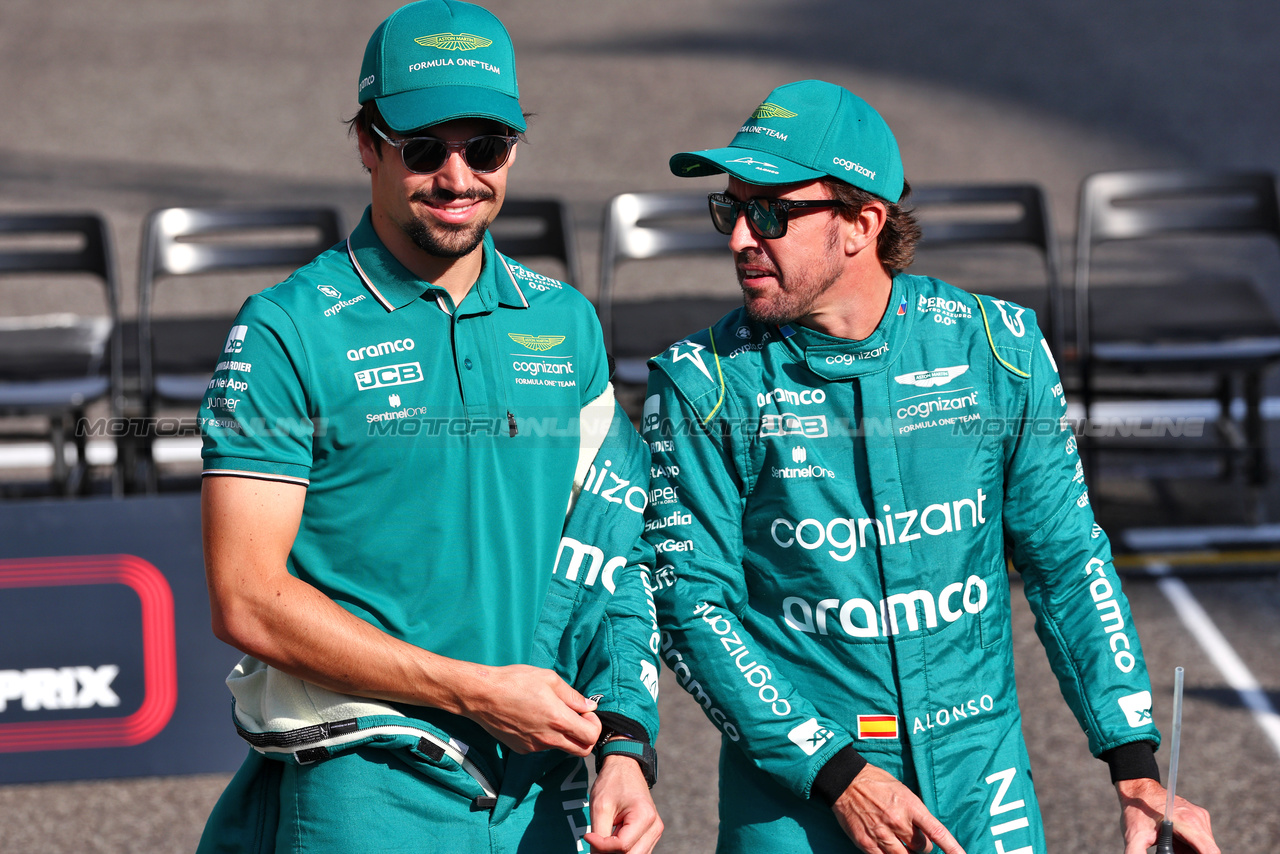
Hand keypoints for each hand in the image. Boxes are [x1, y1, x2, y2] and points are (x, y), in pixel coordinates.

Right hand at [456, 663, 601, 754]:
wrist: (482, 696)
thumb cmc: (515, 681)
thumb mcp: (549, 678)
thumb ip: (572, 696)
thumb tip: (590, 706)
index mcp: (559, 719)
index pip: (591, 737)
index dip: (594, 725)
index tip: (586, 712)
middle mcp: (549, 738)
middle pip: (581, 750)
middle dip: (585, 736)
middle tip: (577, 718)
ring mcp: (534, 746)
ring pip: (561, 747)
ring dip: (564, 735)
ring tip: (551, 713)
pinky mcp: (522, 748)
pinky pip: (542, 746)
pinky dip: (545, 736)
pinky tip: (533, 718)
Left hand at [583, 755, 662, 852]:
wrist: (624, 767)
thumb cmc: (612, 783)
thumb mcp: (600, 807)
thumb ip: (599, 834)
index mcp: (645, 817)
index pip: (622, 846)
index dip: (601, 846)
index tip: (588, 835)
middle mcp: (655, 827)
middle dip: (610, 852)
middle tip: (595, 840)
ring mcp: (655, 831)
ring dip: (617, 851)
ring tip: (605, 834)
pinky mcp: (650, 833)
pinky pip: (637, 850)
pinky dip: (623, 850)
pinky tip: (613, 836)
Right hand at [831, 764, 964, 853]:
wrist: (846, 781)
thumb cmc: (877, 783)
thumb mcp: (903, 791)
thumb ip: (915, 813)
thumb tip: (925, 832)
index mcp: (910, 805)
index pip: (936, 832)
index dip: (952, 848)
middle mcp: (897, 821)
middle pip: (922, 848)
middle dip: (922, 846)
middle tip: (913, 837)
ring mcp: (881, 833)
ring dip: (907, 852)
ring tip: (901, 842)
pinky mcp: (866, 843)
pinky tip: (889, 848)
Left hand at [1116, 778, 1218, 853]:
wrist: (1138, 790)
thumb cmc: (1136, 811)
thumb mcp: (1135, 836)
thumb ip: (1137, 853)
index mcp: (1188, 823)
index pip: (1210, 851)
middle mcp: (1199, 819)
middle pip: (1207, 851)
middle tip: (1171, 851)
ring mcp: (1200, 817)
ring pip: (1204, 847)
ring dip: (1188, 851)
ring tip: (1170, 846)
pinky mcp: (1198, 818)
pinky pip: (1200, 840)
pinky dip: (1188, 847)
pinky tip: (1173, 843)